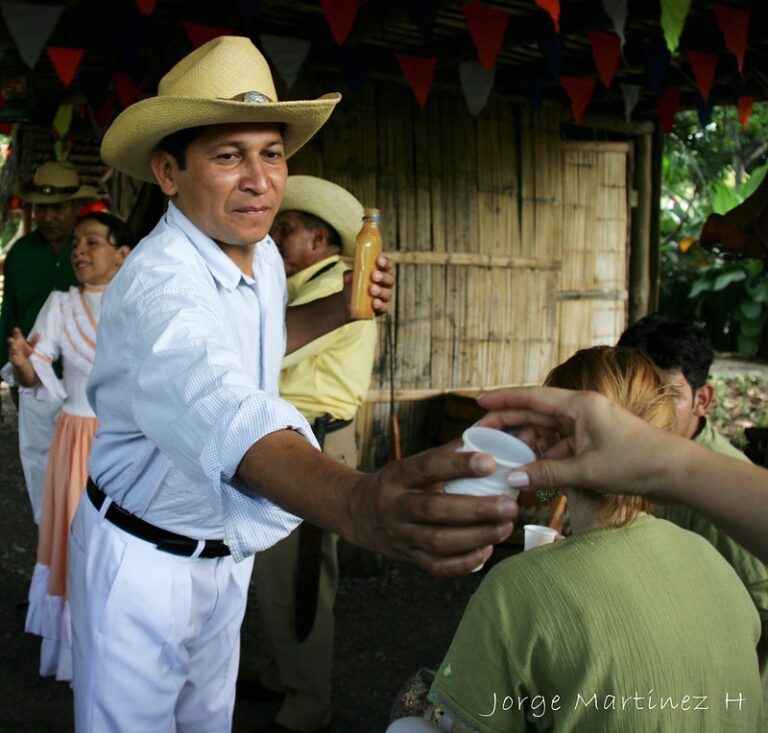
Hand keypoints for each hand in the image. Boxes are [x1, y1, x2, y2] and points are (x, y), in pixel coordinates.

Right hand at [6, 328, 37, 366]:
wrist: (23, 362)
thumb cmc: (26, 352)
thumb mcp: (31, 346)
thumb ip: (34, 341)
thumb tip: (39, 334)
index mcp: (18, 340)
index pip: (16, 335)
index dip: (16, 332)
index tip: (16, 329)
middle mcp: (14, 345)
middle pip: (11, 341)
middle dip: (11, 340)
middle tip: (13, 339)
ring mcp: (12, 351)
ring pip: (11, 349)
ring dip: (13, 348)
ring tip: (15, 348)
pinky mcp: (12, 358)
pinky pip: (13, 356)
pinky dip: (14, 355)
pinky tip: (16, 355)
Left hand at [343, 255, 394, 316]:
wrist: (349, 303)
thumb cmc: (354, 285)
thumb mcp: (350, 279)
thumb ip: (349, 275)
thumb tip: (349, 276)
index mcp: (382, 272)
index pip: (387, 265)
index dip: (385, 262)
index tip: (378, 260)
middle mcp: (386, 284)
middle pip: (389, 279)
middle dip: (382, 277)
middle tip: (374, 275)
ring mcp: (385, 297)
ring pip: (387, 293)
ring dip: (380, 291)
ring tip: (371, 289)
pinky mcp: (382, 309)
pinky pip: (384, 307)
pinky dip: (380, 305)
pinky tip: (374, 302)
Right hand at [347, 444, 516, 577]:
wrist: (359, 514)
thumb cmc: (399, 484)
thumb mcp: (412, 464)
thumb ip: (447, 453)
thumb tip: (489, 434)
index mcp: (398, 476)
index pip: (428, 468)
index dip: (459, 465)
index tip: (490, 463)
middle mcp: (395, 506)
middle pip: (435, 509)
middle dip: (477, 510)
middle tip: (510, 506)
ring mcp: (400, 535)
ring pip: (439, 541)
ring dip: (477, 536)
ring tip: (505, 527)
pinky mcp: (409, 559)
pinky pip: (437, 566)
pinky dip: (464, 562)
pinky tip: (487, 549)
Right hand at [474, 385, 682, 498]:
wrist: (678, 473)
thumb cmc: (638, 463)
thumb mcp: (586, 470)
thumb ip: (546, 473)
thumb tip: (511, 479)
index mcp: (578, 405)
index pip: (531, 397)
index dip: (502, 399)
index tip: (478, 402)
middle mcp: (581, 410)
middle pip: (535, 411)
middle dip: (508, 422)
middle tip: (481, 433)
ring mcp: (588, 426)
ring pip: (547, 430)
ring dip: (526, 441)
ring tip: (501, 454)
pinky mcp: (595, 442)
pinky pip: (561, 445)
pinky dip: (545, 455)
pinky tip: (531, 468)